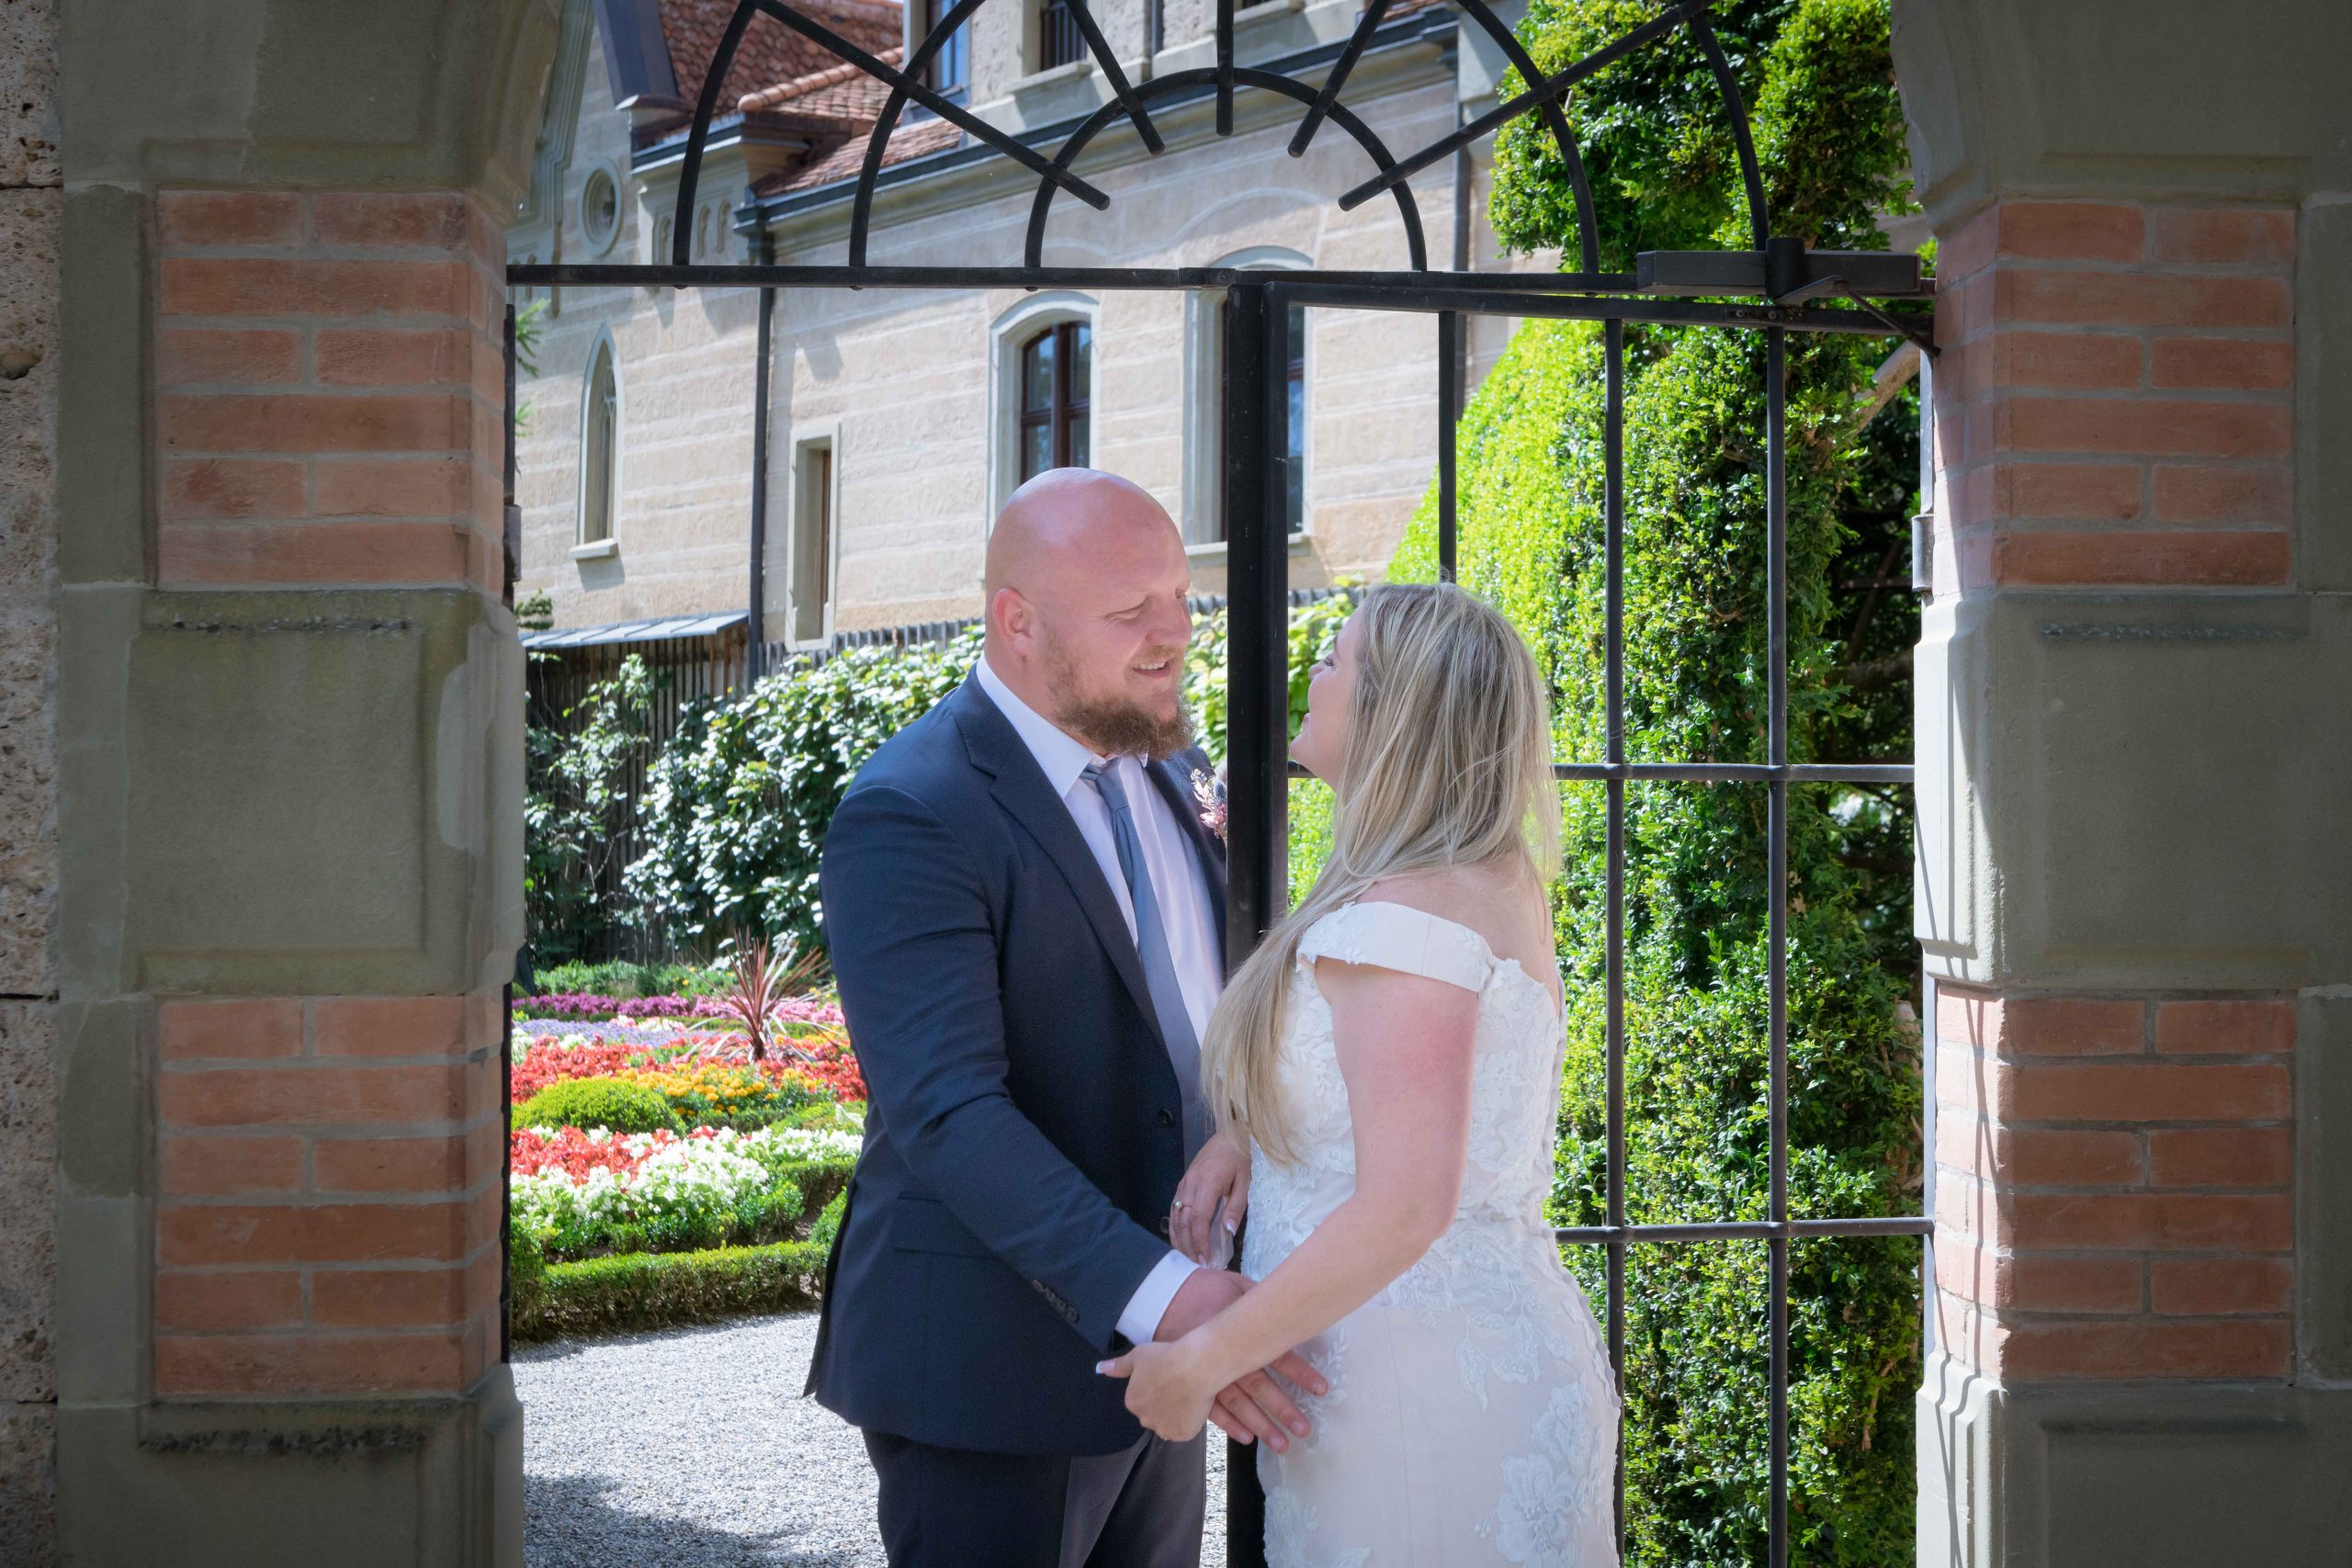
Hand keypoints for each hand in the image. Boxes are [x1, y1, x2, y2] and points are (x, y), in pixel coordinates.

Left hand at [1097, 1340, 1215, 1443]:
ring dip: (1174, 1415)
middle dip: (1161, 1405)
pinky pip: (1184, 1430)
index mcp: (1133, 1402)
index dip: (1153, 1389)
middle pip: (1152, 1414)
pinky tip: (1194, 1405)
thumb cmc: (1166, 1357)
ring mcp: (1165, 1428)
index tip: (1164, 1379)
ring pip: (1168, 1424)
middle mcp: (1145, 1419)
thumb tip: (1100, 1368)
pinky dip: (1188, 1421)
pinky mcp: (1183, 1434)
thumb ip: (1118, 1366)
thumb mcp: (1138, 1355)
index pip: (1140, 1400)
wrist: (1195, 1366)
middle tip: (1176, 1387)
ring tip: (1186, 1395)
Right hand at [1155, 1269, 1324, 1452]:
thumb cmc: (1202, 1289)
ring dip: (1260, 1424)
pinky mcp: (1190, 1382)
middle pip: (1258, 1385)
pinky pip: (1210, 1408)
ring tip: (1280, 1443)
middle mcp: (1223, 1354)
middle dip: (1282, 1408)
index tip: (1321, 1389)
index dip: (1299, 1371)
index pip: (1275, 1352)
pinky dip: (1228, 1423)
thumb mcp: (1234, 1285)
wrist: (1160, 1296)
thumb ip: (1259, 1299)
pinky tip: (1246, 1436)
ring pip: (1237, 1403)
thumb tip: (1289, 1304)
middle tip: (1303, 1429)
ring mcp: (1204, 1371)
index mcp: (1237, 1329)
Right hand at [1171, 1129, 1249, 1264]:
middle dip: (1188, 1245)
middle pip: (1183, 1220)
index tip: (1204, 1259)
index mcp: (1208, 1182)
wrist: (1232, 1135)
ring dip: (1179, 1238)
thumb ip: (1236, 1206)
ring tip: (1187, 1257)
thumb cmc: (1243, 1157)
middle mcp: (1191, 1183)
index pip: (1198, 1218)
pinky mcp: (1183, 1183)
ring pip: (1175, 1216)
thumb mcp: (1246, 1181)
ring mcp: (1184, 1183)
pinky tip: (1180, 1239)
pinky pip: (1174, 1208)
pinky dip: (1175, 1226)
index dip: (1199, 1241)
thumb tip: (1228, 1231)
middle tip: (1196, 1265)